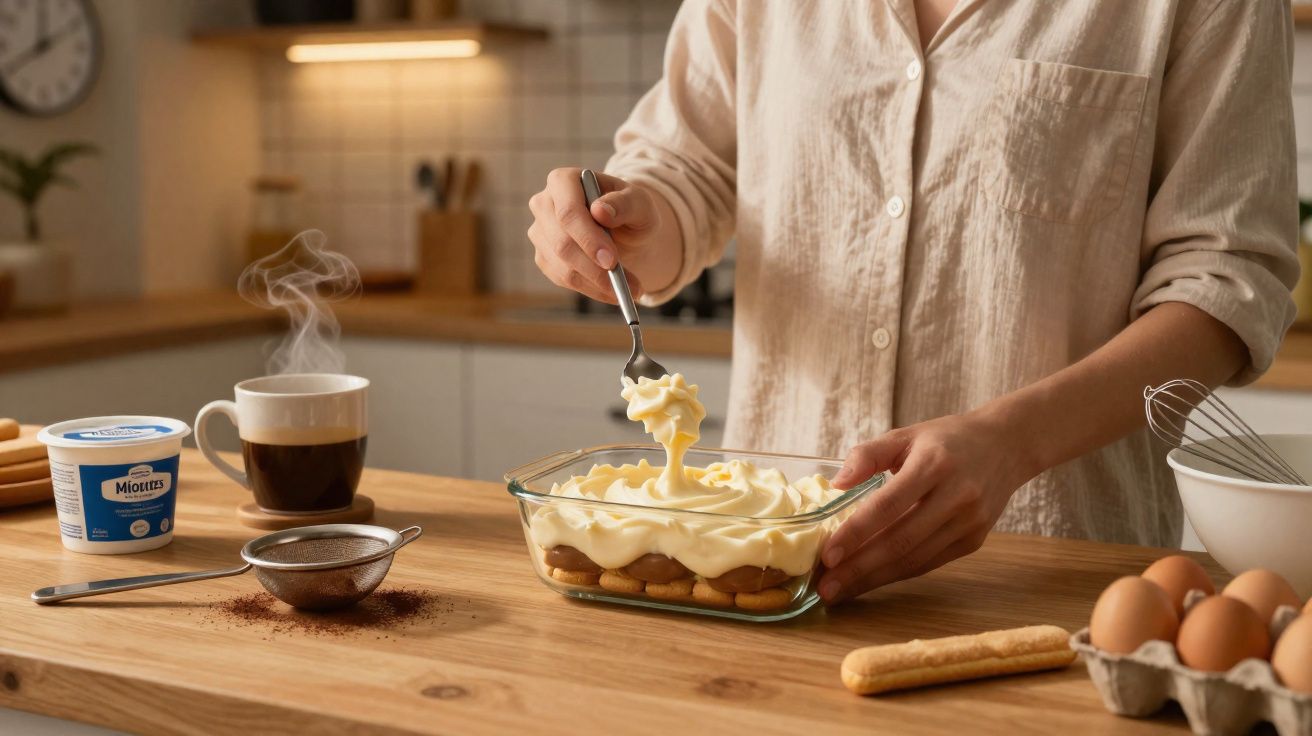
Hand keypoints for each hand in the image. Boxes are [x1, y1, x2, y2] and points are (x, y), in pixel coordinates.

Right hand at [527, 168, 665, 304]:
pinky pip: (564, 279)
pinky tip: (613, 290)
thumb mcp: (639, 202)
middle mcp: (544, 204)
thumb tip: (600, 211)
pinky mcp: (544, 257)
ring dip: (597, 283)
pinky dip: (592, 289)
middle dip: (594, 268)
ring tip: (630, 289)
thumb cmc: (629, 209)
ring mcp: (540, 232)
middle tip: (625, 285)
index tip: (611, 260)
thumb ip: (624, 204)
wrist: (622, 227)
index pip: (568, 212)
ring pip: (562, 266)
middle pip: (561, 243)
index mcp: (563, 181)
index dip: (588, 238)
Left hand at [817, 409, 1039, 602]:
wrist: (1006, 446)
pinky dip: (897, 574)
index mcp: (934, 464)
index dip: (856, 533)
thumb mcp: (905, 434)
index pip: (888, 505)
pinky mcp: (974, 541)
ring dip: (874, 579)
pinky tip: (870, 580)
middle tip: (826, 588)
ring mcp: (969, 523)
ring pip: (915, 560)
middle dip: (859, 569)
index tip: (828, 555)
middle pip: (900, 541)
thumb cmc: (947, 439)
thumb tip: (836, 483)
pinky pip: (929, 563)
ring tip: (840, 590)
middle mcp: (956, 496)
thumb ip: (868, 455)